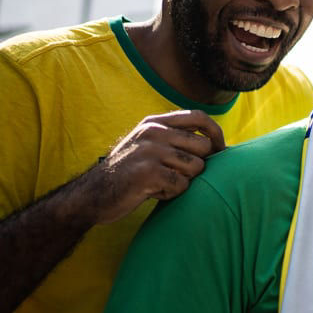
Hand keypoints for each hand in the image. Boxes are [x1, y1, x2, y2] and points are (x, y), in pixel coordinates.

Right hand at [81, 110, 225, 223]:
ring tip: (160, 183)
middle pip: (203, 148)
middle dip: (198, 167)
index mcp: (154, 122)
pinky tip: (152, 192)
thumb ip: (174, 139)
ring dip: (183, 181)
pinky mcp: (148, 173)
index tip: (221, 149)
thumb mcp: (147, 146)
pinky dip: (171, 194)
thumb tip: (218, 145)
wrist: (91, 195)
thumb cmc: (127, 173)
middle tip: (176, 176)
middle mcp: (153, 132)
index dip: (216, 133)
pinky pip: (182, 185)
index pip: (198, 117)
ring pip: (196, 168)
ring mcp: (150, 151)